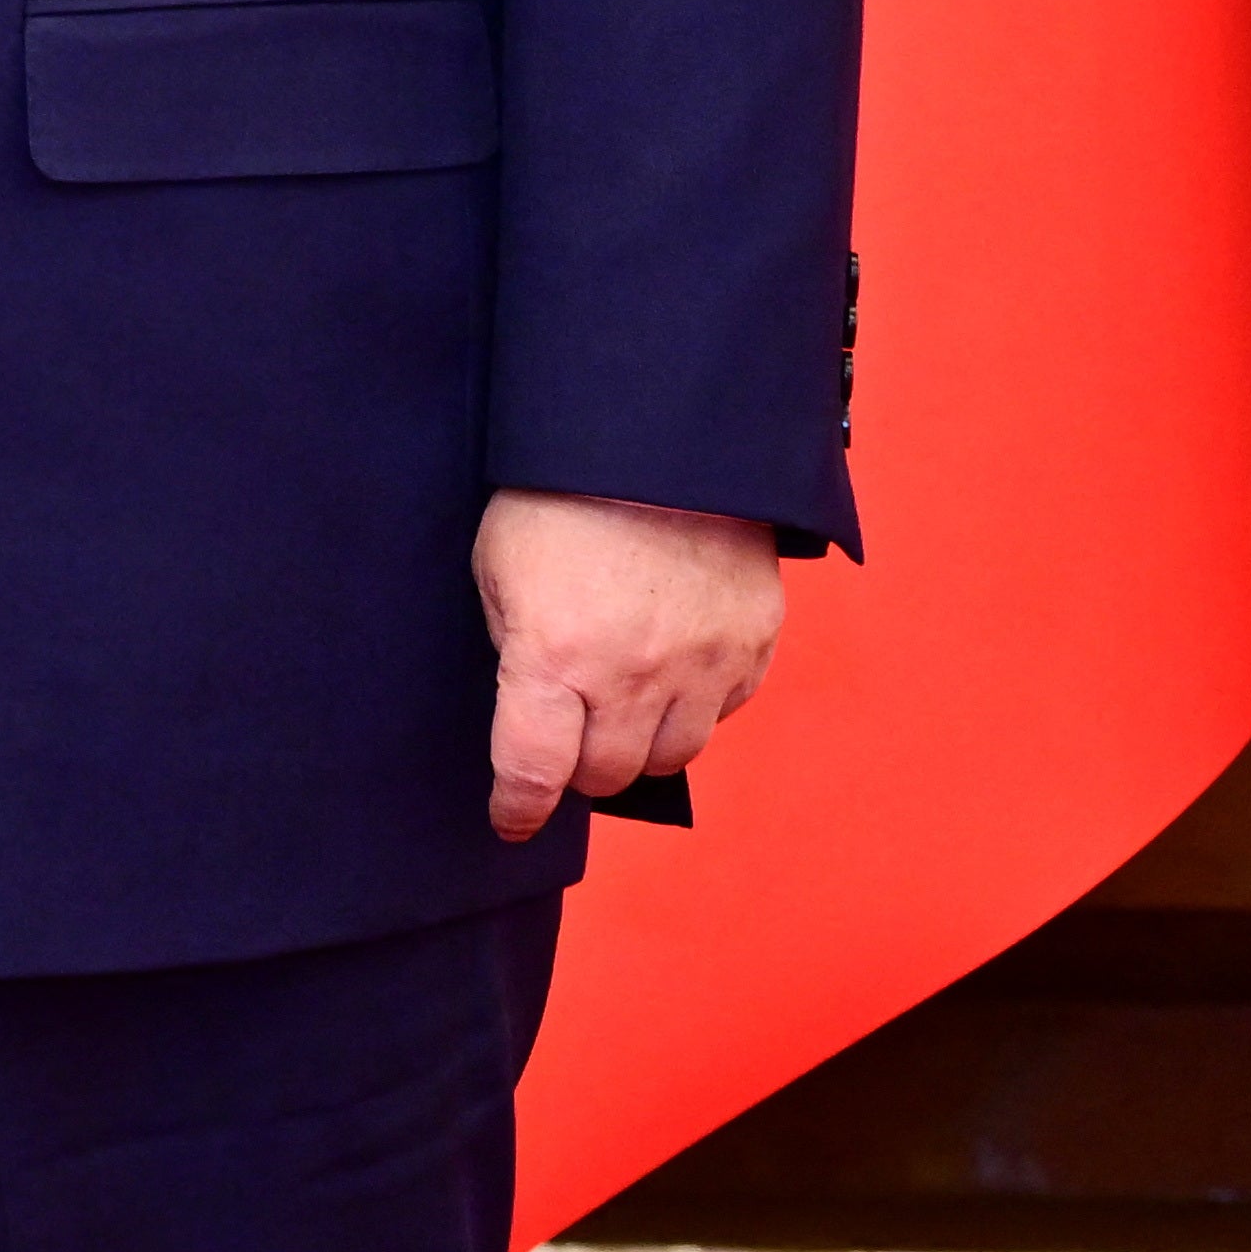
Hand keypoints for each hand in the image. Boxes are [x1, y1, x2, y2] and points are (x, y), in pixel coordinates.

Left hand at [474, 489, 781, 840]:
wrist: (660, 432)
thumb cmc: (561, 490)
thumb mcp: (498, 565)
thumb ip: (513, 644)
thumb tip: (534, 703)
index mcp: (555, 656)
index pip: (532, 772)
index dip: (517, 807)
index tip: (512, 819)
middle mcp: (632, 675)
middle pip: (604, 775)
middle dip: (578, 766)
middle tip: (568, 733)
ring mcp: (701, 663)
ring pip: (670, 755)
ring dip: (639, 741)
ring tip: (622, 699)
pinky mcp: (752, 643)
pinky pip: (724, 710)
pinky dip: (695, 703)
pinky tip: (673, 662)